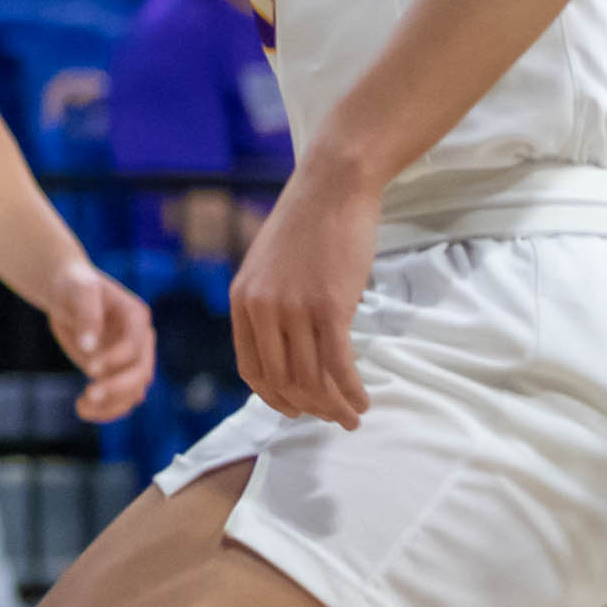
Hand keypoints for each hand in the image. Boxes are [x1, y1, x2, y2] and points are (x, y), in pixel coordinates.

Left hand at [43, 257, 155, 422]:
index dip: (116, 359)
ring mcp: (130, 360)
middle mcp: (140, 341)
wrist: (67, 293)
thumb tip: (89, 346)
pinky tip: (82, 410)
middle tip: (89, 395)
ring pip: (134, 392)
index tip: (89, 368)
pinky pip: (120, 398)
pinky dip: (106, 409)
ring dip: (112, 405)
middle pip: (140, 373)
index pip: (135, 345)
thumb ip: (87, 314)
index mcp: (136, 317)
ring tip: (82, 408)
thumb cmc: (74, 285)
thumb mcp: (78, 290)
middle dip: (117, 388)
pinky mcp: (117, 373)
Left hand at [229, 155, 377, 429]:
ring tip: (353, 416)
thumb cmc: (307, 226)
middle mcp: (261, 308)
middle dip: (309, 408)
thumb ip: (270, 305)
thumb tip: (286, 350)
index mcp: (242, 300)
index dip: (274, 397)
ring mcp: (294, 308)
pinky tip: (364, 400)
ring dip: (334, 407)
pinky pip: (338, 365)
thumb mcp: (269, 267)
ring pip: (311, 379)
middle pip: (282, 381)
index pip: (251, 369)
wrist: (331, 188)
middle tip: (333, 418)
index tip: (296, 409)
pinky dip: (351, 391)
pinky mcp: (329, 306)